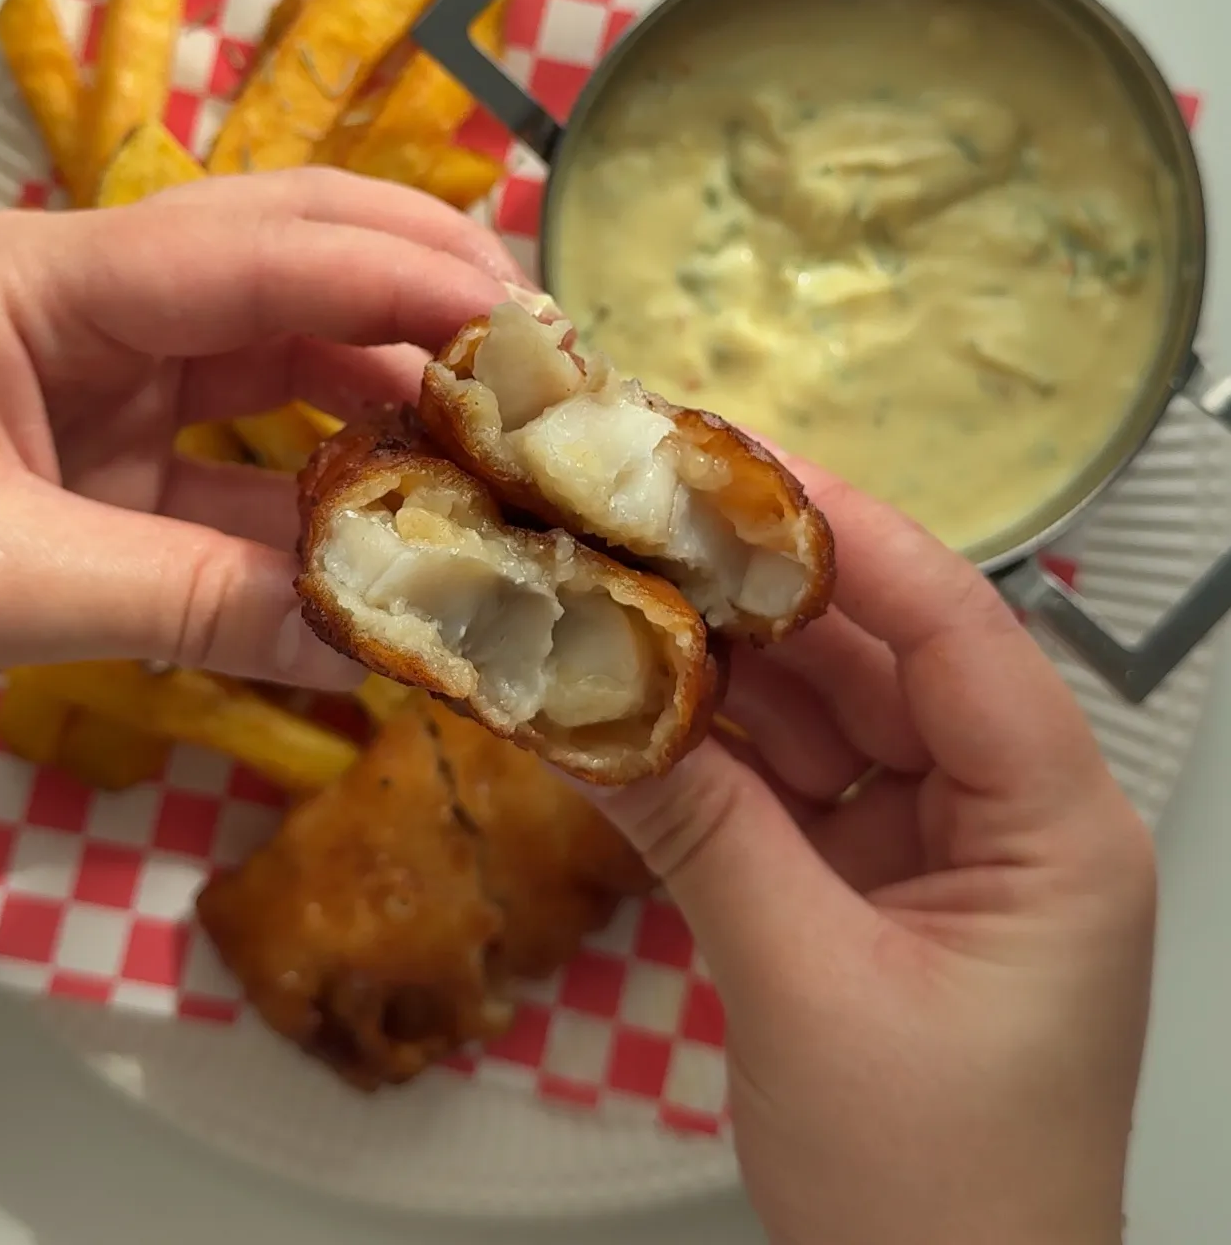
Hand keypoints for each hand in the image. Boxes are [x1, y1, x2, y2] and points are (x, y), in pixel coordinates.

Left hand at [0, 169, 513, 705]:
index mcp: (49, 281)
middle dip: (420, 288)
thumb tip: (384, 641)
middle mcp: (98, 304)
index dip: (402, 276)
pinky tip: (409, 523)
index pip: (261, 249)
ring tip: (503, 432)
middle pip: (292, 253)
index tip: (524, 324)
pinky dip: (337, 493)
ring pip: (290, 352)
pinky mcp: (124, 459)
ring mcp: (114, 380)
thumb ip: (192, 604)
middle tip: (540, 349)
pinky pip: (259, 461)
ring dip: (396, 387)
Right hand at [603, 468, 1153, 1244]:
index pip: (959, 633)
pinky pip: (788, 784)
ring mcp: (933, 845)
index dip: (850, 538)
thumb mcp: (806, 992)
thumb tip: (585, 708)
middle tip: (647, 519)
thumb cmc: (933, 1195)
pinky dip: (712, 750)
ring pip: (823, 715)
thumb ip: (700, 832)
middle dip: (759, 592)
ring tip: (617, 593)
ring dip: (723, 667)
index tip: (742, 468)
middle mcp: (1007, 813)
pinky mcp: (869, 882)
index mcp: (1055, 826)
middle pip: (880, 659)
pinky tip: (633, 703)